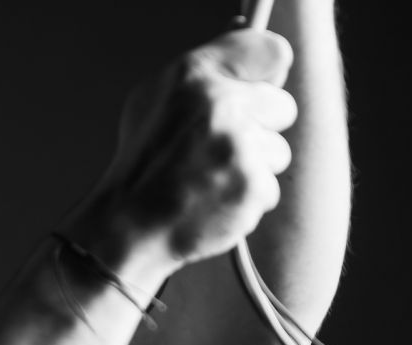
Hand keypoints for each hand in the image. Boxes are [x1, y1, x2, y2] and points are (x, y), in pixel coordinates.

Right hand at [71, 28, 297, 271]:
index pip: (269, 51)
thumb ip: (207, 75)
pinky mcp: (251, 186)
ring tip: (212, 178)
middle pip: (282, 107)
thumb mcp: (156, 99)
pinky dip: (246, 200)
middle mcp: (221, 104)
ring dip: (253, 168)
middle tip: (223, 147)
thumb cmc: (143, 165)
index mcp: (194, 74)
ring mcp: (239, 147)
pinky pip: (270, 189)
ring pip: (278, 152)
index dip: (268, 72)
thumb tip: (256, 68)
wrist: (129, 225)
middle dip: (261, 128)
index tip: (263, 84)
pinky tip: (214, 200)